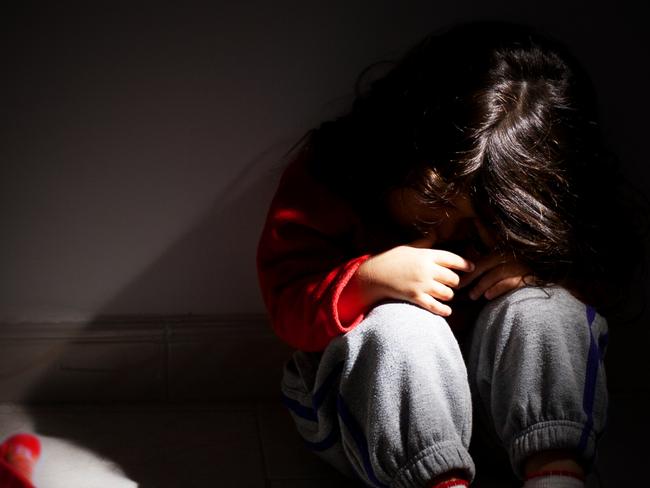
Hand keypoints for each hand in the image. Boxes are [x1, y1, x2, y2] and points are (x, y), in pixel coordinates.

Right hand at [353, 234, 474, 316]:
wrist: (374, 274)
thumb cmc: (390, 259)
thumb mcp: (407, 247)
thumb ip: (424, 243)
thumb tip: (435, 235)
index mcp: (426, 255)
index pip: (452, 259)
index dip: (464, 264)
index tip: (471, 267)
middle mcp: (427, 270)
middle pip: (453, 279)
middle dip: (455, 282)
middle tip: (453, 283)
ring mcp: (422, 285)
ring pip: (447, 293)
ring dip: (448, 295)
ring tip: (445, 294)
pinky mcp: (415, 297)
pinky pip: (435, 306)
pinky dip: (443, 310)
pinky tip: (447, 311)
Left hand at [459, 252, 533, 299]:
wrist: (547, 277)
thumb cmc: (520, 275)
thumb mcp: (504, 266)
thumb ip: (488, 268)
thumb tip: (468, 276)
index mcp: (503, 252)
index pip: (482, 260)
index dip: (468, 270)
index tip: (457, 281)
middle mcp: (511, 256)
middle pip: (485, 265)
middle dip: (470, 277)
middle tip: (459, 287)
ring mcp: (520, 265)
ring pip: (495, 274)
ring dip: (481, 285)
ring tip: (472, 296)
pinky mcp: (527, 276)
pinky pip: (508, 282)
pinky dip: (497, 289)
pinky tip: (488, 296)